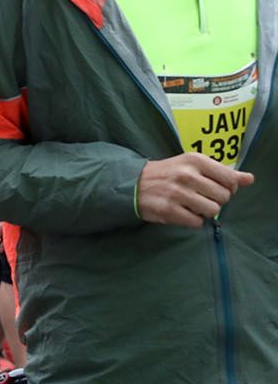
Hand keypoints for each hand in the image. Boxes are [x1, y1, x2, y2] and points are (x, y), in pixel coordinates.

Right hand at [137, 153, 253, 227]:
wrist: (133, 182)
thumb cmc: (169, 174)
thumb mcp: (194, 165)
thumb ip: (223, 172)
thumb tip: (250, 179)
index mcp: (195, 160)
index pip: (230, 180)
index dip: (229, 188)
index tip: (216, 188)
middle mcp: (186, 175)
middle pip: (223, 197)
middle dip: (216, 200)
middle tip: (201, 197)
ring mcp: (177, 193)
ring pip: (213, 211)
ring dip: (205, 212)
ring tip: (192, 205)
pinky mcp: (168, 210)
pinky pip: (197, 222)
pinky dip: (193, 220)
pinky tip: (183, 212)